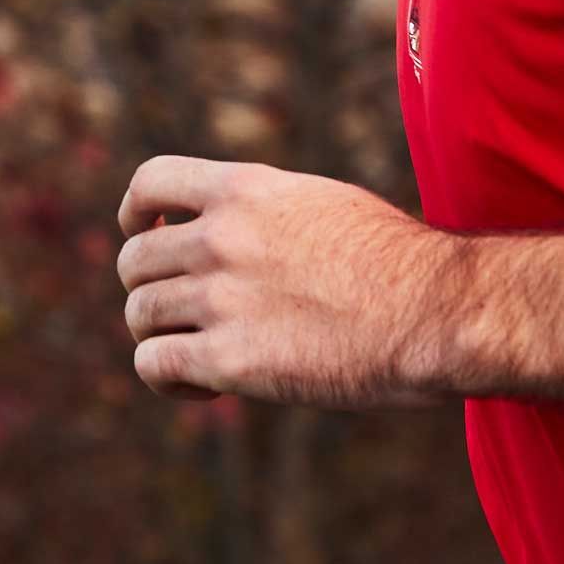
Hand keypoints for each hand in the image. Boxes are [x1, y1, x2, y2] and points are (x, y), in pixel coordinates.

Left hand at [116, 156, 466, 408]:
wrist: (428, 309)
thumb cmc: (393, 262)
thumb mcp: (322, 204)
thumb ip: (266, 213)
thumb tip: (232, 233)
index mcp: (248, 189)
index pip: (151, 180)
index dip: (137, 210)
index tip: (145, 230)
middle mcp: (223, 236)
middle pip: (135, 259)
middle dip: (150, 286)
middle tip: (183, 310)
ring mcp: (221, 297)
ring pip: (140, 314)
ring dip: (160, 335)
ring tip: (199, 352)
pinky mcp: (229, 359)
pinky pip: (154, 365)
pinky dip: (167, 379)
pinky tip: (203, 384)